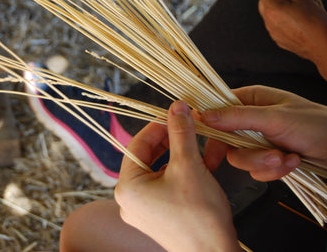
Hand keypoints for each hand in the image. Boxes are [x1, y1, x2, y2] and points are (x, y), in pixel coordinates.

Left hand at [115, 101, 240, 251]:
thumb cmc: (200, 217)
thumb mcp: (189, 165)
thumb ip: (181, 133)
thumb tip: (177, 108)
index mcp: (127, 187)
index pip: (137, 144)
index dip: (157, 126)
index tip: (175, 115)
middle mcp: (129, 201)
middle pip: (146, 157)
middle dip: (168, 141)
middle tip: (186, 126)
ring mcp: (142, 211)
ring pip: (157, 171)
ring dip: (175, 155)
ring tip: (194, 145)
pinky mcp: (157, 217)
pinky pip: (163, 186)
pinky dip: (178, 173)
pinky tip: (196, 166)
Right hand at [202, 85, 326, 186]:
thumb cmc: (317, 124)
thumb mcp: (275, 117)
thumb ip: (238, 117)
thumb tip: (205, 115)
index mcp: (250, 99)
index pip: (217, 109)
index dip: (207, 124)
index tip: (201, 141)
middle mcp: (251, 120)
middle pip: (226, 140)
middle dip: (248, 153)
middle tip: (268, 156)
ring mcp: (259, 141)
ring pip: (241, 159)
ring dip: (264, 163)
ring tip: (287, 158)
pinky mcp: (268, 160)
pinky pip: (256, 172)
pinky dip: (274, 171)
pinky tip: (292, 162)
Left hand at [258, 0, 326, 62]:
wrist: (322, 46)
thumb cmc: (314, 19)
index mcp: (271, 8)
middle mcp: (267, 20)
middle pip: (264, 1)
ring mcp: (271, 31)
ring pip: (269, 13)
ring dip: (277, 7)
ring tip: (296, 8)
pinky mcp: (277, 39)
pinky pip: (274, 25)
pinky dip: (281, 19)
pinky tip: (296, 21)